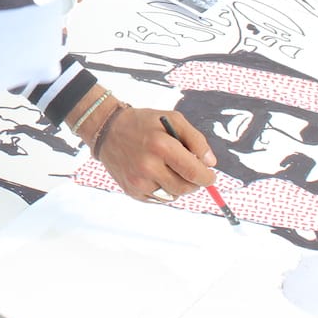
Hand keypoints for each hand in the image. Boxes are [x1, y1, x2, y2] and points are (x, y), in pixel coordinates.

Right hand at [91, 107, 215, 200]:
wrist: (107, 130)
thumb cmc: (143, 123)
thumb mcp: (172, 119)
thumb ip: (196, 140)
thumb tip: (210, 163)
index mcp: (161, 146)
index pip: (194, 173)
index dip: (207, 177)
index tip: (210, 175)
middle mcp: (148, 166)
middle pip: (185, 188)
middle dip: (194, 182)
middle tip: (191, 172)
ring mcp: (139, 181)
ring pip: (173, 195)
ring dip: (178, 186)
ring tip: (169, 169)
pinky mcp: (132, 191)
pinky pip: (159, 198)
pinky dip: (163, 189)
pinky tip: (155, 174)